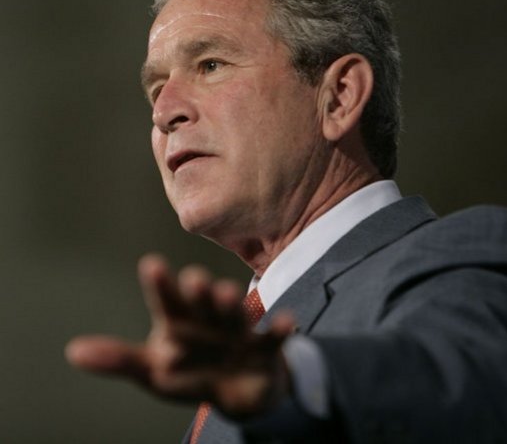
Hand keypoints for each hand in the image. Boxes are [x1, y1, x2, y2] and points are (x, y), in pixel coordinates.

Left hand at [65, 254, 294, 417]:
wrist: (237, 387)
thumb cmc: (190, 370)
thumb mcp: (153, 370)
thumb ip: (119, 359)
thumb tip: (72, 351)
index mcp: (181, 321)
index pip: (168, 302)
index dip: (160, 285)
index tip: (151, 264)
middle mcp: (208, 318)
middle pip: (203, 303)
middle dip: (199, 292)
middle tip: (194, 279)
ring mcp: (237, 331)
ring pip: (235, 316)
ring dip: (232, 305)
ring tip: (228, 294)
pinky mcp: (264, 349)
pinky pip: (273, 340)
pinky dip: (280, 331)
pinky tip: (287, 323)